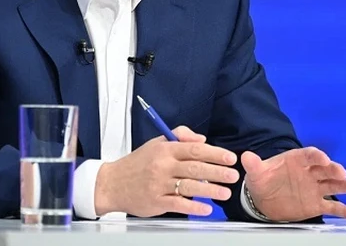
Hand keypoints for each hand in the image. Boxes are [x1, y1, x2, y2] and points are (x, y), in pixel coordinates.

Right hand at [94, 126, 239, 216]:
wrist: (112, 183)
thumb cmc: (137, 163)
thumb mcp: (156, 143)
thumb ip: (180, 136)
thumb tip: (202, 140)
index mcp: (165, 150)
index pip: (194, 149)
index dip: (215, 153)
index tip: (230, 158)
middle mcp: (162, 166)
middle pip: (195, 167)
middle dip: (217, 172)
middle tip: (233, 175)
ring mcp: (159, 184)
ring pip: (189, 186)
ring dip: (210, 190)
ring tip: (225, 192)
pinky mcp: (156, 201)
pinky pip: (178, 204)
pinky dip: (194, 207)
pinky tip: (207, 208)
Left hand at [242, 147, 345, 221]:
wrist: (263, 199)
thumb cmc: (262, 179)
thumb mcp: (256, 172)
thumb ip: (253, 165)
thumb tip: (245, 156)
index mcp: (296, 160)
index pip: (309, 155)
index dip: (316, 156)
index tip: (323, 158)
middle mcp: (309, 172)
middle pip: (324, 169)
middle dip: (333, 169)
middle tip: (341, 172)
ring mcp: (314, 188)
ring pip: (332, 185)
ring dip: (343, 185)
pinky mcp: (316, 204)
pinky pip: (333, 207)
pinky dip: (345, 210)